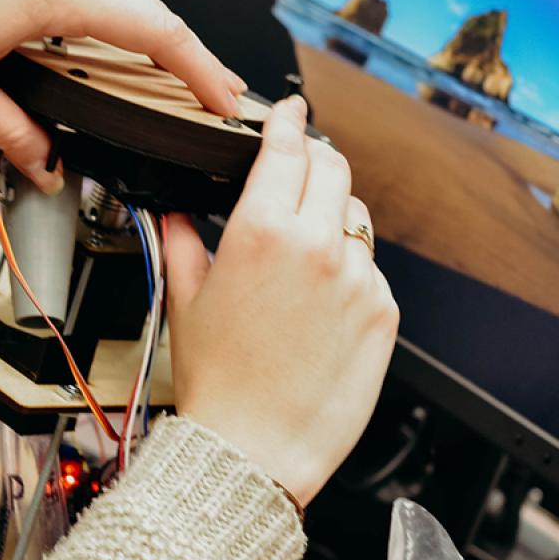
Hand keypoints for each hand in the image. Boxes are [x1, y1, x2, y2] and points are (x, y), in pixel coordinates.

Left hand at [0, 0, 244, 191]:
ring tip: (169, 72)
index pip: (153, 30)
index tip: (222, 98)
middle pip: (144, 8)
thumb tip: (47, 164)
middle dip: (184, 54)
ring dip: (146, 33)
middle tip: (213, 93)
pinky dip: (109, 15)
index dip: (198, 69)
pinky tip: (105, 42)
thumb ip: (14, 133)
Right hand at [163, 96, 398, 503]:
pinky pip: (371, 270)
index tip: (291, 109)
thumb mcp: (185, 300)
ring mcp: (358, 279)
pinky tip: (320, 304)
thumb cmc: (217, 384)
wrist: (254, 450)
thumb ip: (181, 242)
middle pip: (333, 167)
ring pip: (356, 218)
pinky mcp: (384, 312)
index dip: (287, 120)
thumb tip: (174, 214)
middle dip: (316, 160)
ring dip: (334, 218)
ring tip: (304, 255)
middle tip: (301, 167)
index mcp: (261, 232)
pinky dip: (350, 272)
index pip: (286, 148)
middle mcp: (317, 246)